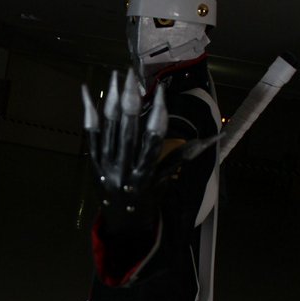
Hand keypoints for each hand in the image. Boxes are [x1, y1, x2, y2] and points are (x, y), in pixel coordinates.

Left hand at [82, 69, 221, 235]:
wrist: (123, 224)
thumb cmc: (150, 200)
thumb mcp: (166, 182)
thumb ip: (182, 158)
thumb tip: (211, 138)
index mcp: (144, 177)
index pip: (152, 141)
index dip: (157, 114)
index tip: (160, 92)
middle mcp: (123, 171)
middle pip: (127, 131)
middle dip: (130, 101)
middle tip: (133, 76)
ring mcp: (105, 168)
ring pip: (107, 131)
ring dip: (111, 102)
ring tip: (116, 78)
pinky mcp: (93, 165)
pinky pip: (90, 137)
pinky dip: (89, 114)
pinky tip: (88, 92)